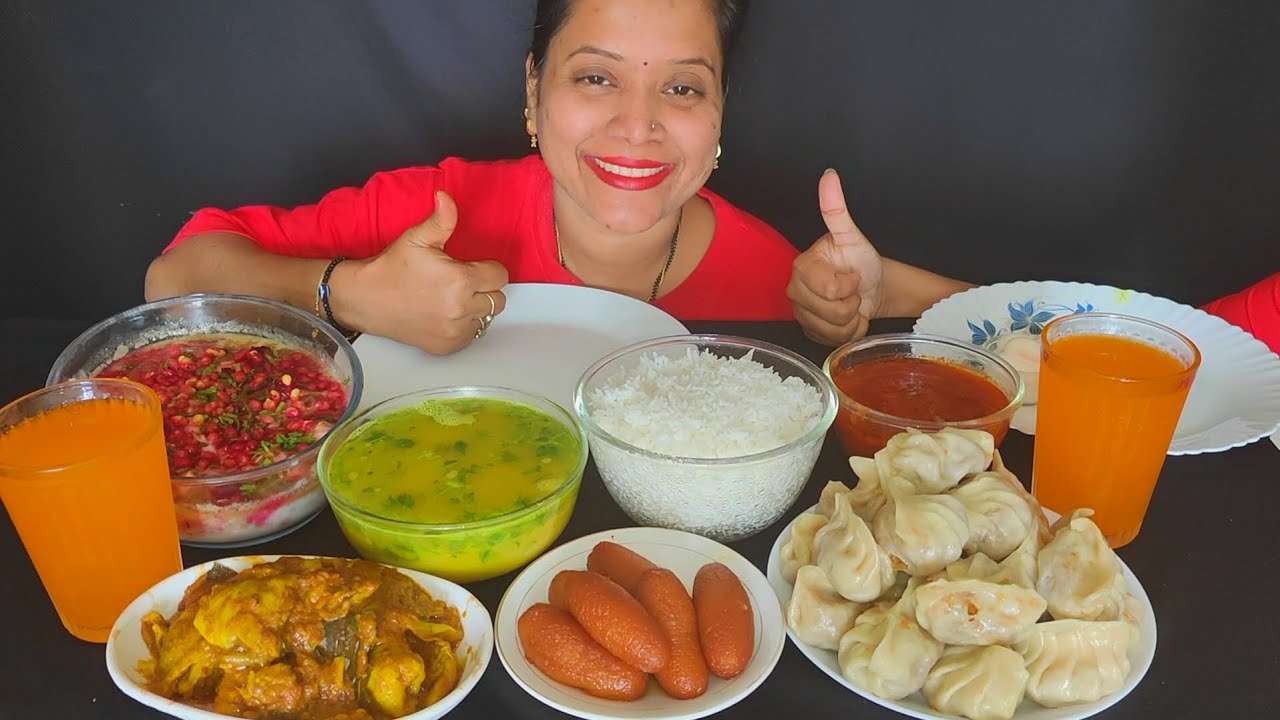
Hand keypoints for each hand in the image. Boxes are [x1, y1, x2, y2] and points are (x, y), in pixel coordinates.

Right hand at [335, 191, 508, 354]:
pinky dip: (465, 325)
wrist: (365, 299)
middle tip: (460, 282)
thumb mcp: (417, 238)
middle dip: (484, 288)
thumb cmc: (391, 268)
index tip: (470, 267)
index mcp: (460, 281)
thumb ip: (441, 219)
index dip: (487, 268)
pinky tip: (446, 314)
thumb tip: (446, 197)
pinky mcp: (448, 346)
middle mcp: (461, 309)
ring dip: (476, 308)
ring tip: (452, 297)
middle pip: (498, 299)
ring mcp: (455, 331)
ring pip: (487, 318)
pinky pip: (473, 335)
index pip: (500, 276)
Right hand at [786, 169, 883, 344]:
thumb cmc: (860, 261)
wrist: (870, 286)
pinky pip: (832, 341)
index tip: (852, 274)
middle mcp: (795, 290)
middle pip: (830, 311)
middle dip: (851, 302)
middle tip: (852, 289)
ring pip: (832, 328)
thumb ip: (836, 208)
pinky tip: (848, 318)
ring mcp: (801, 313)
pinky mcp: (809, 332)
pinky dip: (848, 332)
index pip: (828, 288)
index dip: (848, 285)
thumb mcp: (852, 235)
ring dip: (852, 318)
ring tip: (851, 302)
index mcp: (802, 266)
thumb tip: (829, 176)